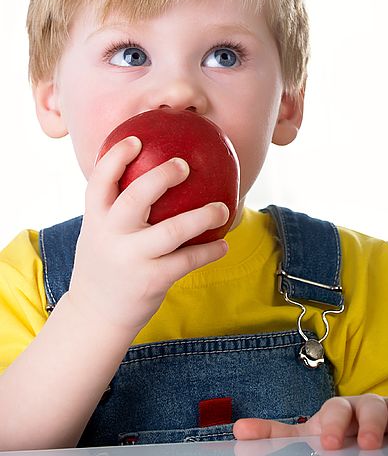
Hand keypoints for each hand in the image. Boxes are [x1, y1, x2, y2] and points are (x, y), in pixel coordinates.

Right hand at [66, 135, 228, 333]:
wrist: (95, 316)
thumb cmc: (107, 263)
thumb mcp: (101, 233)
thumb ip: (118, 208)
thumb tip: (155, 174)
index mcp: (96, 219)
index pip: (100, 181)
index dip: (116, 157)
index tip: (136, 139)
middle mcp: (110, 236)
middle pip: (135, 197)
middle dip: (162, 177)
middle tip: (184, 164)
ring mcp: (131, 259)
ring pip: (171, 231)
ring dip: (202, 216)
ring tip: (224, 208)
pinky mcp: (152, 280)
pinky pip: (187, 260)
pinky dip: (209, 251)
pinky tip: (223, 245)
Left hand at [233, 392, 387, 450]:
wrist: (367, 437)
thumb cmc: (337, 437)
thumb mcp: (309, 440)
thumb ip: (278, 437)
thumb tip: (238, 430)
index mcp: (342, 413)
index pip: (336, 409)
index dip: (334, 423)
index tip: (329, 444)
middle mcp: (369, 407)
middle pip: (372, 403)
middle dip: (373, 421)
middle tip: (371, 444)